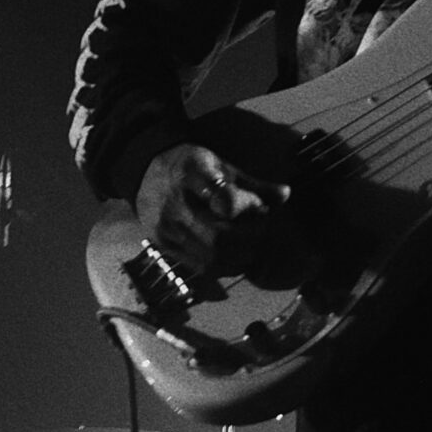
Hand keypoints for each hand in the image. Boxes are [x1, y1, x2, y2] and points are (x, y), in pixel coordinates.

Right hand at [136, 142, 289, 278]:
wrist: (145, 172)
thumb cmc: (191, 167)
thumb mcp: (221, 164)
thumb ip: (253, 183)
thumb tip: (286, 194)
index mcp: (192, 174)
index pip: (225, 199)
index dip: (249, 210)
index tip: (261, 209)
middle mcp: (176, 204)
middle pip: (221, 236)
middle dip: (250, 240)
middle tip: (262, 233)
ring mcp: (168, 228)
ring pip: (211, 257)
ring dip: (240, 257)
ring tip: (251, 246)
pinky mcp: (164, 245)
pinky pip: (199, 266)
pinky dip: (224, 267)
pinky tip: (234, 256)